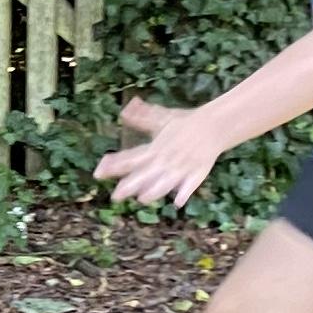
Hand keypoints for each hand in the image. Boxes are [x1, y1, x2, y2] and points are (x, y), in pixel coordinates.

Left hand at [93, 103, 224, 207]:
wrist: (213, 125)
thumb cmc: (184, 123)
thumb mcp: (161, 118)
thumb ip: (142, 117)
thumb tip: (125, 111)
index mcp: (155, 147)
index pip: (131, 157)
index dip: (114, 165)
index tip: (99, 172)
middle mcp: (166, 159)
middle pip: (145, 174)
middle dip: (130, 185)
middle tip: (115, 197)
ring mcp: (182, 167)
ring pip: (166, 182)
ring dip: (155, 190)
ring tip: (142, 199)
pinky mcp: (198, 173)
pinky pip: (191, 184)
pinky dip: (185, 192)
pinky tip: (178, 202)